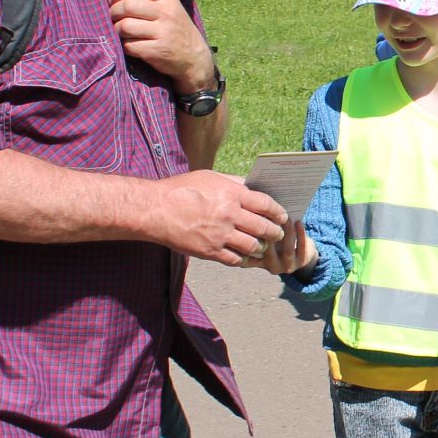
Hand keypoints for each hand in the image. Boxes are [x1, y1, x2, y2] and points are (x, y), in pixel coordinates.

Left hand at [110, 0, 211, 90]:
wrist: (194, 59)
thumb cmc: (176, 29)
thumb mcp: (170, 7)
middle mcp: (166, 12)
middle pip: (127, 5)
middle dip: (114, 12)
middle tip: (114, 18)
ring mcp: (162, 32)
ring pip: (125, 25)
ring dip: (117, 30)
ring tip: (121, 32)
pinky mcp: (157, 51)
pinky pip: (129, 45)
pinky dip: (125, 46)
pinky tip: (131, 45)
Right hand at [148, 170, 284, 264]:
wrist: (154, 210)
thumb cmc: (181, 189)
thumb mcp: (210, 177)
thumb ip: (233, 183)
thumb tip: (253, 187)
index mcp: (231, 194)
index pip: (266, 204)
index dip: (278, 212)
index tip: (283, 216)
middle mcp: (229, 215)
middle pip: (263, 228)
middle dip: (275, 232)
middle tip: (278, 234)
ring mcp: (219, 235)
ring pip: (252, 247)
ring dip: (261, 248)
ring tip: (263, 246)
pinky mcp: (209, 251)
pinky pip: (235, 260)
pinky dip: (245, 260)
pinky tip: (248, 258)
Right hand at [248, 218, 315, 275]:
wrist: (300, 258)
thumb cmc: (279, 246)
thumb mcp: (266, 245)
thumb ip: (258, 237)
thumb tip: (254, 217)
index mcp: (260, 263)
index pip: (252, 255)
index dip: (251, 240)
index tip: (252, 222)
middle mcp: (274, 267)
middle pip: (269, 252)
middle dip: (269, 234)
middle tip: (268, 218)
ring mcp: (289, 266)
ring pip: (287, 249)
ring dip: (287, 232)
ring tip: (286, 218)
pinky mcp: (302, 261)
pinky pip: (302, 246)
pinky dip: (300, 233)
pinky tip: (298, 222)